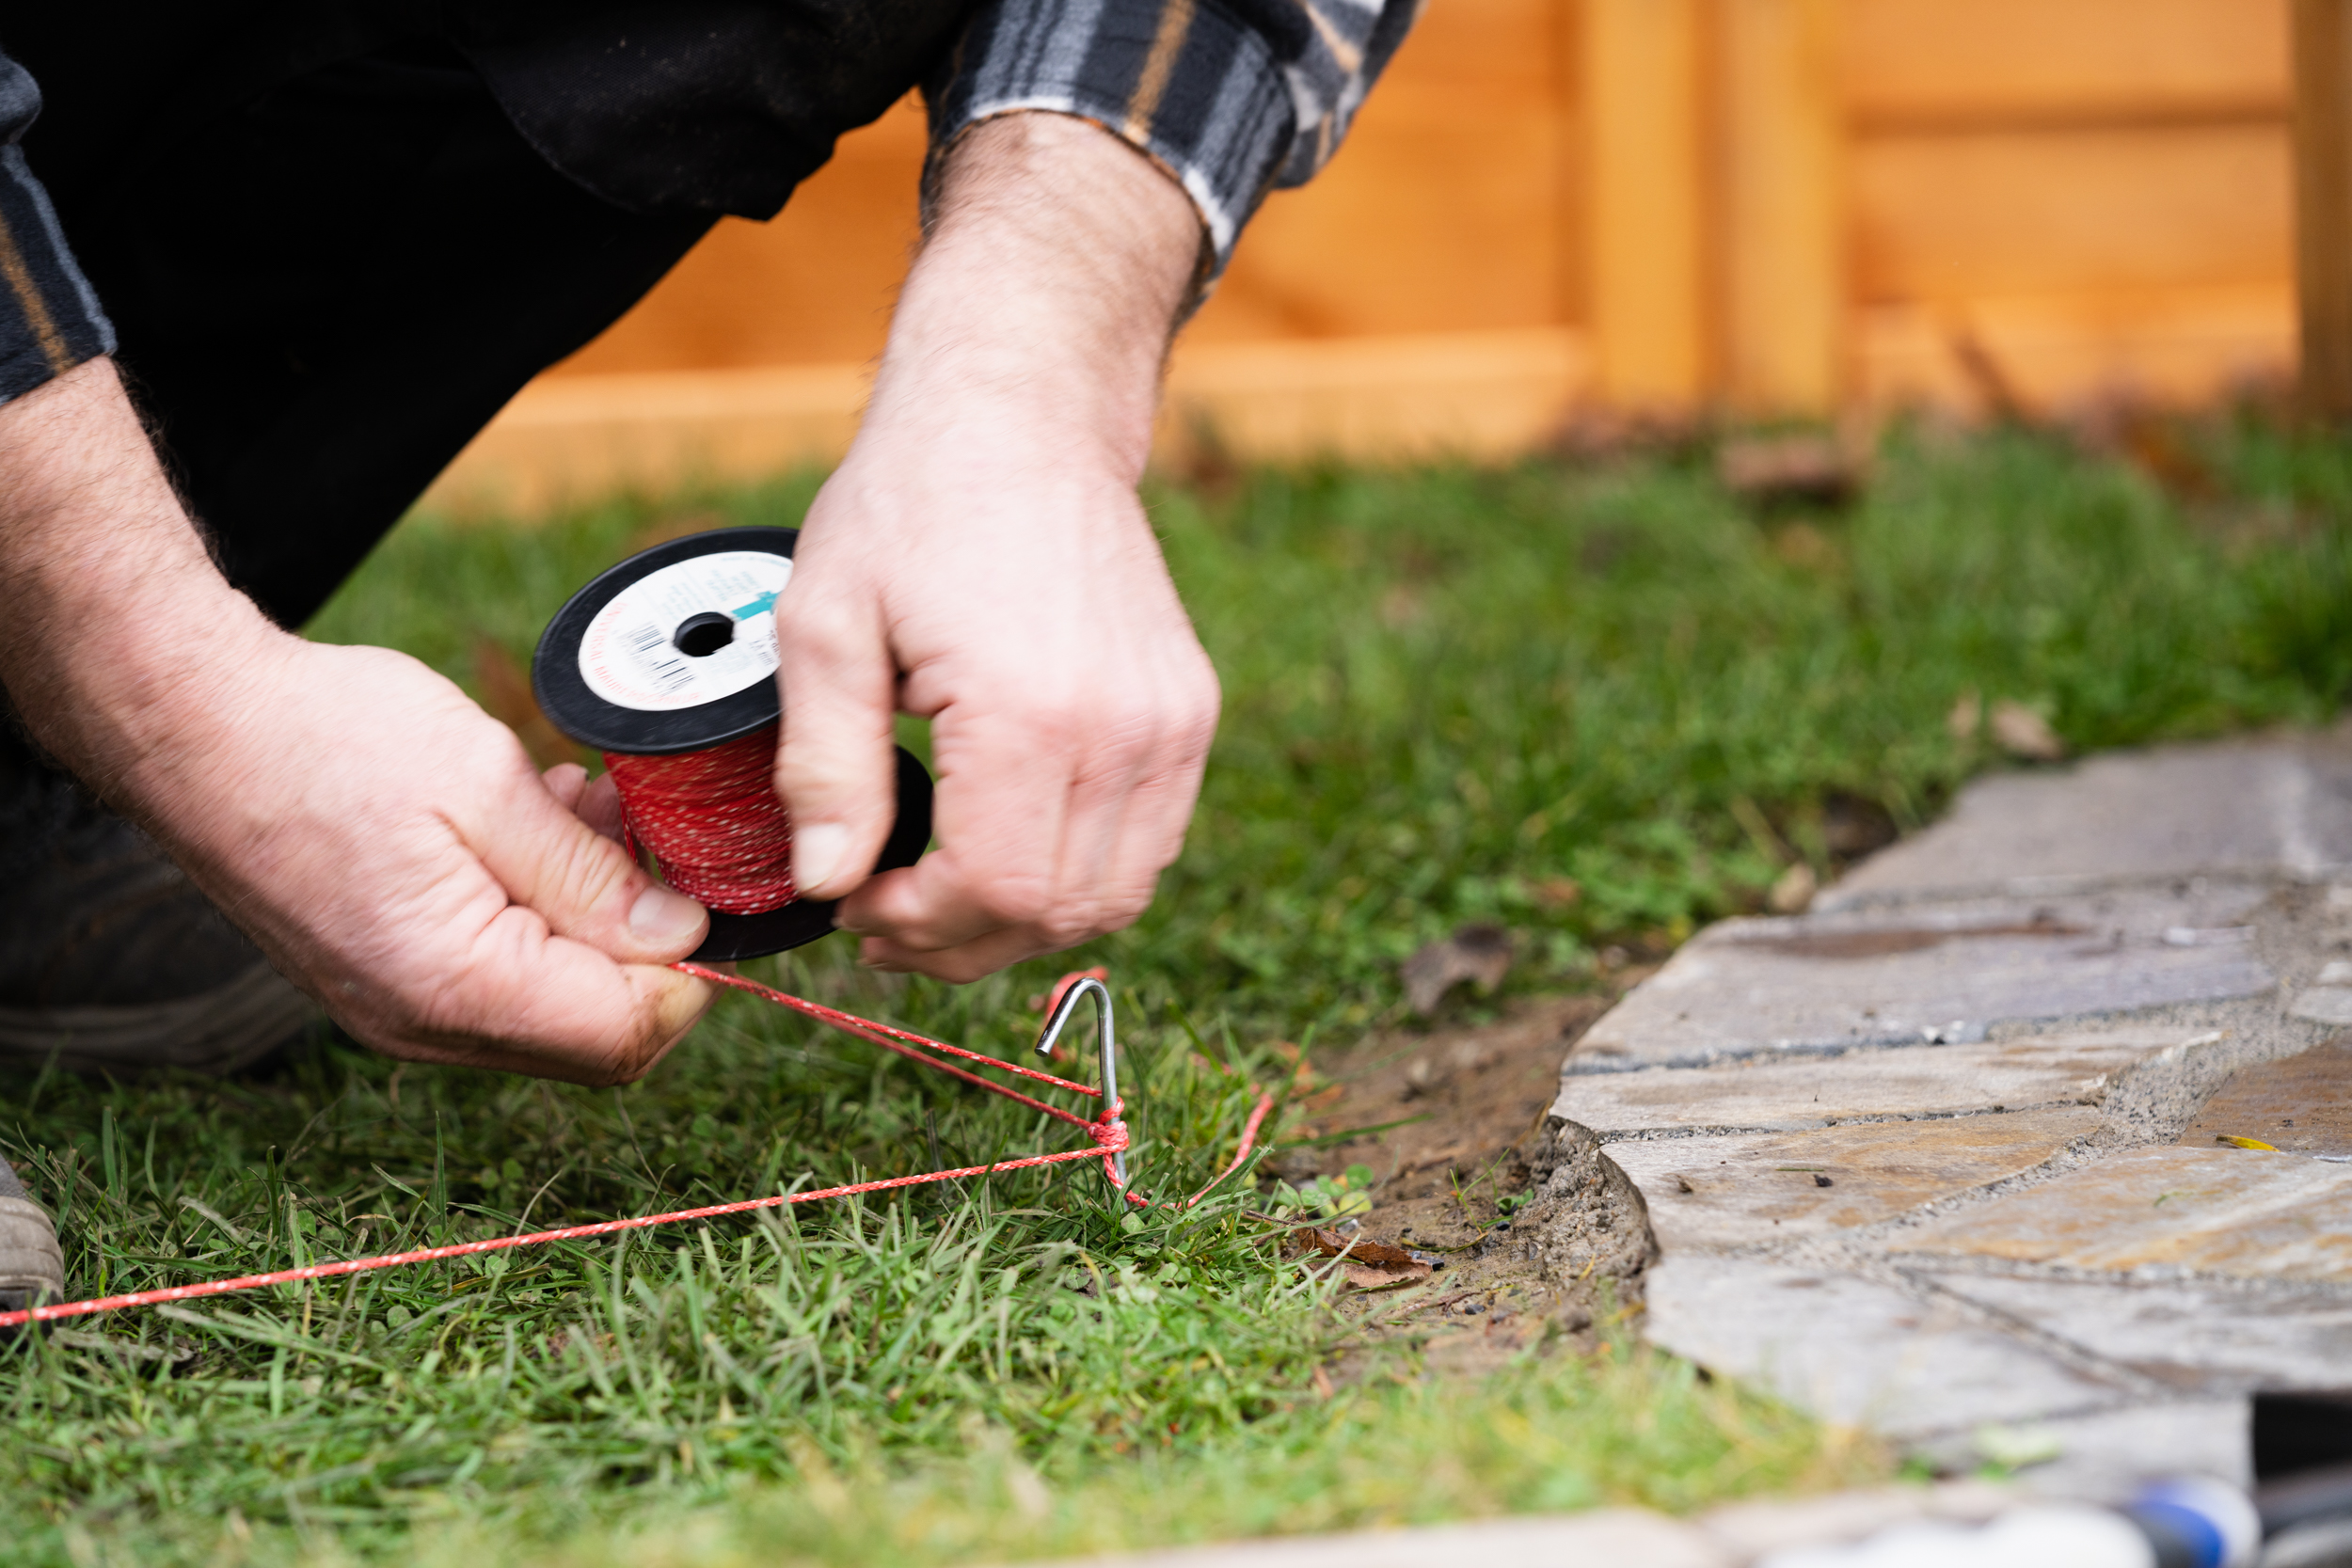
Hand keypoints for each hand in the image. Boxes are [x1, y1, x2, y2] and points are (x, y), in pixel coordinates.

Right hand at [0, 360, 712, 1082]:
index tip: (705, 886)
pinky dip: (542, 912)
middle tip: (654, 838)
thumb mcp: (487, 786)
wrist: (189, 722)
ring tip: (591, 812)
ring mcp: (401, 1010)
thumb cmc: (327, 740)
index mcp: (457, 988)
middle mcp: (426, 1025)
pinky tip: (542, 827)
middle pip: (599, 1032)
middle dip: (649, 941)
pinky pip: (501, 974)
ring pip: (554, 1001)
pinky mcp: (388, 978)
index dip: (693, 971)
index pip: (629, 1033)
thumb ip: (592, 876)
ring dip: (597, 916)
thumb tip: (683, 939)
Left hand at [773, 113, 1220, 981]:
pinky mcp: (1191, 713)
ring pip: (1115, 897)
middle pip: (1061, 913)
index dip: (921, 926)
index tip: (856, 904)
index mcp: (1033, 711)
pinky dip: (1078, 876)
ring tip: (939, 897)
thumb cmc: (914, 503)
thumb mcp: (825, 624)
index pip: (999, 892)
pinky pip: (1150, 845)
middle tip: (884, 917)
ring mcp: (1173, 723)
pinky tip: (1005, 850)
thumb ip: (825, 767)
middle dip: (962, 940)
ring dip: (1023, 921)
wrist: (1025, 417)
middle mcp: (1126, 728)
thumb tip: (828, 885)